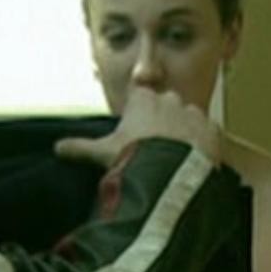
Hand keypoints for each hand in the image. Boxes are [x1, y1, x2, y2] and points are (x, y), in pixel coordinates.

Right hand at [54, 87, 222, 166]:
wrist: (168, 173)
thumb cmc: (134, 157)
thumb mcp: (103, 152)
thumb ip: (81, 147)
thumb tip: (57, 148)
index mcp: (144, 99)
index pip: (141, 98)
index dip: (139, 115)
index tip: (138, 133)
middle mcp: (170, 99)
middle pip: (167, 106)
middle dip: (163, 122)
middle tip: (157, 147)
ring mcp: (193, 114)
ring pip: (189, 119)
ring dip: (185, 133)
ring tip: (177, 157)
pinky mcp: (212, 130)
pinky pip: (209, 133)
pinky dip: (203, 145)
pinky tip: (195, 160)